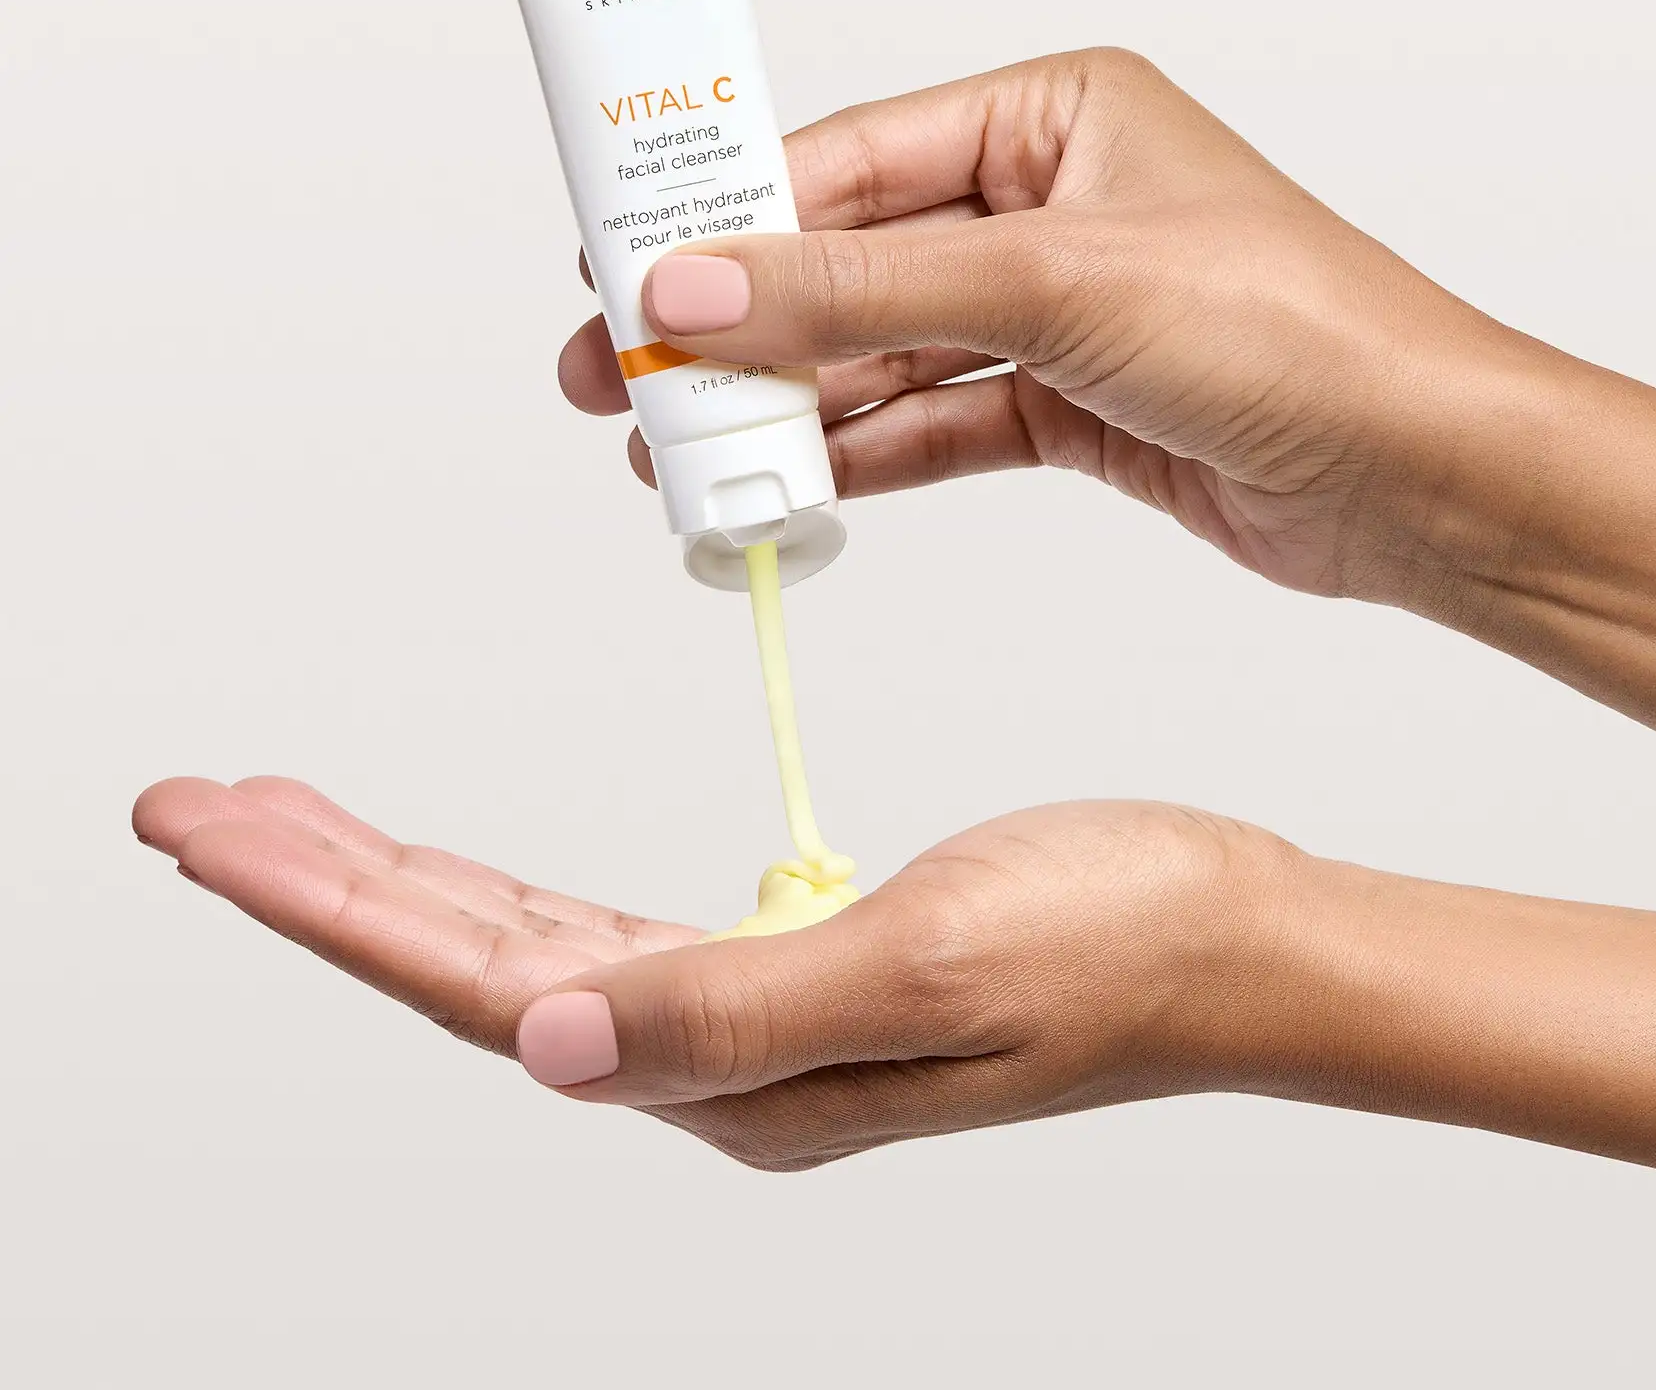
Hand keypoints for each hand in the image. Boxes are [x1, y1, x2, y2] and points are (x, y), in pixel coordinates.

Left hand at [133, 774, 1655, 1193]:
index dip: (333, 904)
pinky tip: (467, 871)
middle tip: (203, 805)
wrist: (1236, 934)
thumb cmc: (1116, 938)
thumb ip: (732, 1013)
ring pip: (522, 944)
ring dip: (399, 884)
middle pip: (472, 962)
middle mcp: (721, 1057)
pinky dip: (508, 888)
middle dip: (327, 885)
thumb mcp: (924, 965)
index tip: (213, 824)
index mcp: (734, 1065)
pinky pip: (602, 925)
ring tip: (294, 822)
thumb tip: (550, 1041)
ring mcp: (754, 1014)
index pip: (482, 980)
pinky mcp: (794, 962)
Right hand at [558, 48, 1491, 599]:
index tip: (618, 268)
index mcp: (1050, 113)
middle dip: (736, 322)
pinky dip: (865, 453)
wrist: (1418, 474)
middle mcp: (1047, 202)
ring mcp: (1057, 309)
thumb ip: (859, 288)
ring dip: (788, 403)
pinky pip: (937, 420)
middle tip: (617, 374)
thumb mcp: (1050, 283)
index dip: (723, 215)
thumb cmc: (1287, 328)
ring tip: (679, 456)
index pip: (848, 158)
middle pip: (850, 257)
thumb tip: (690, 290)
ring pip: (884, 348)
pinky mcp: (1071, 405)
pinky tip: (790, 487)